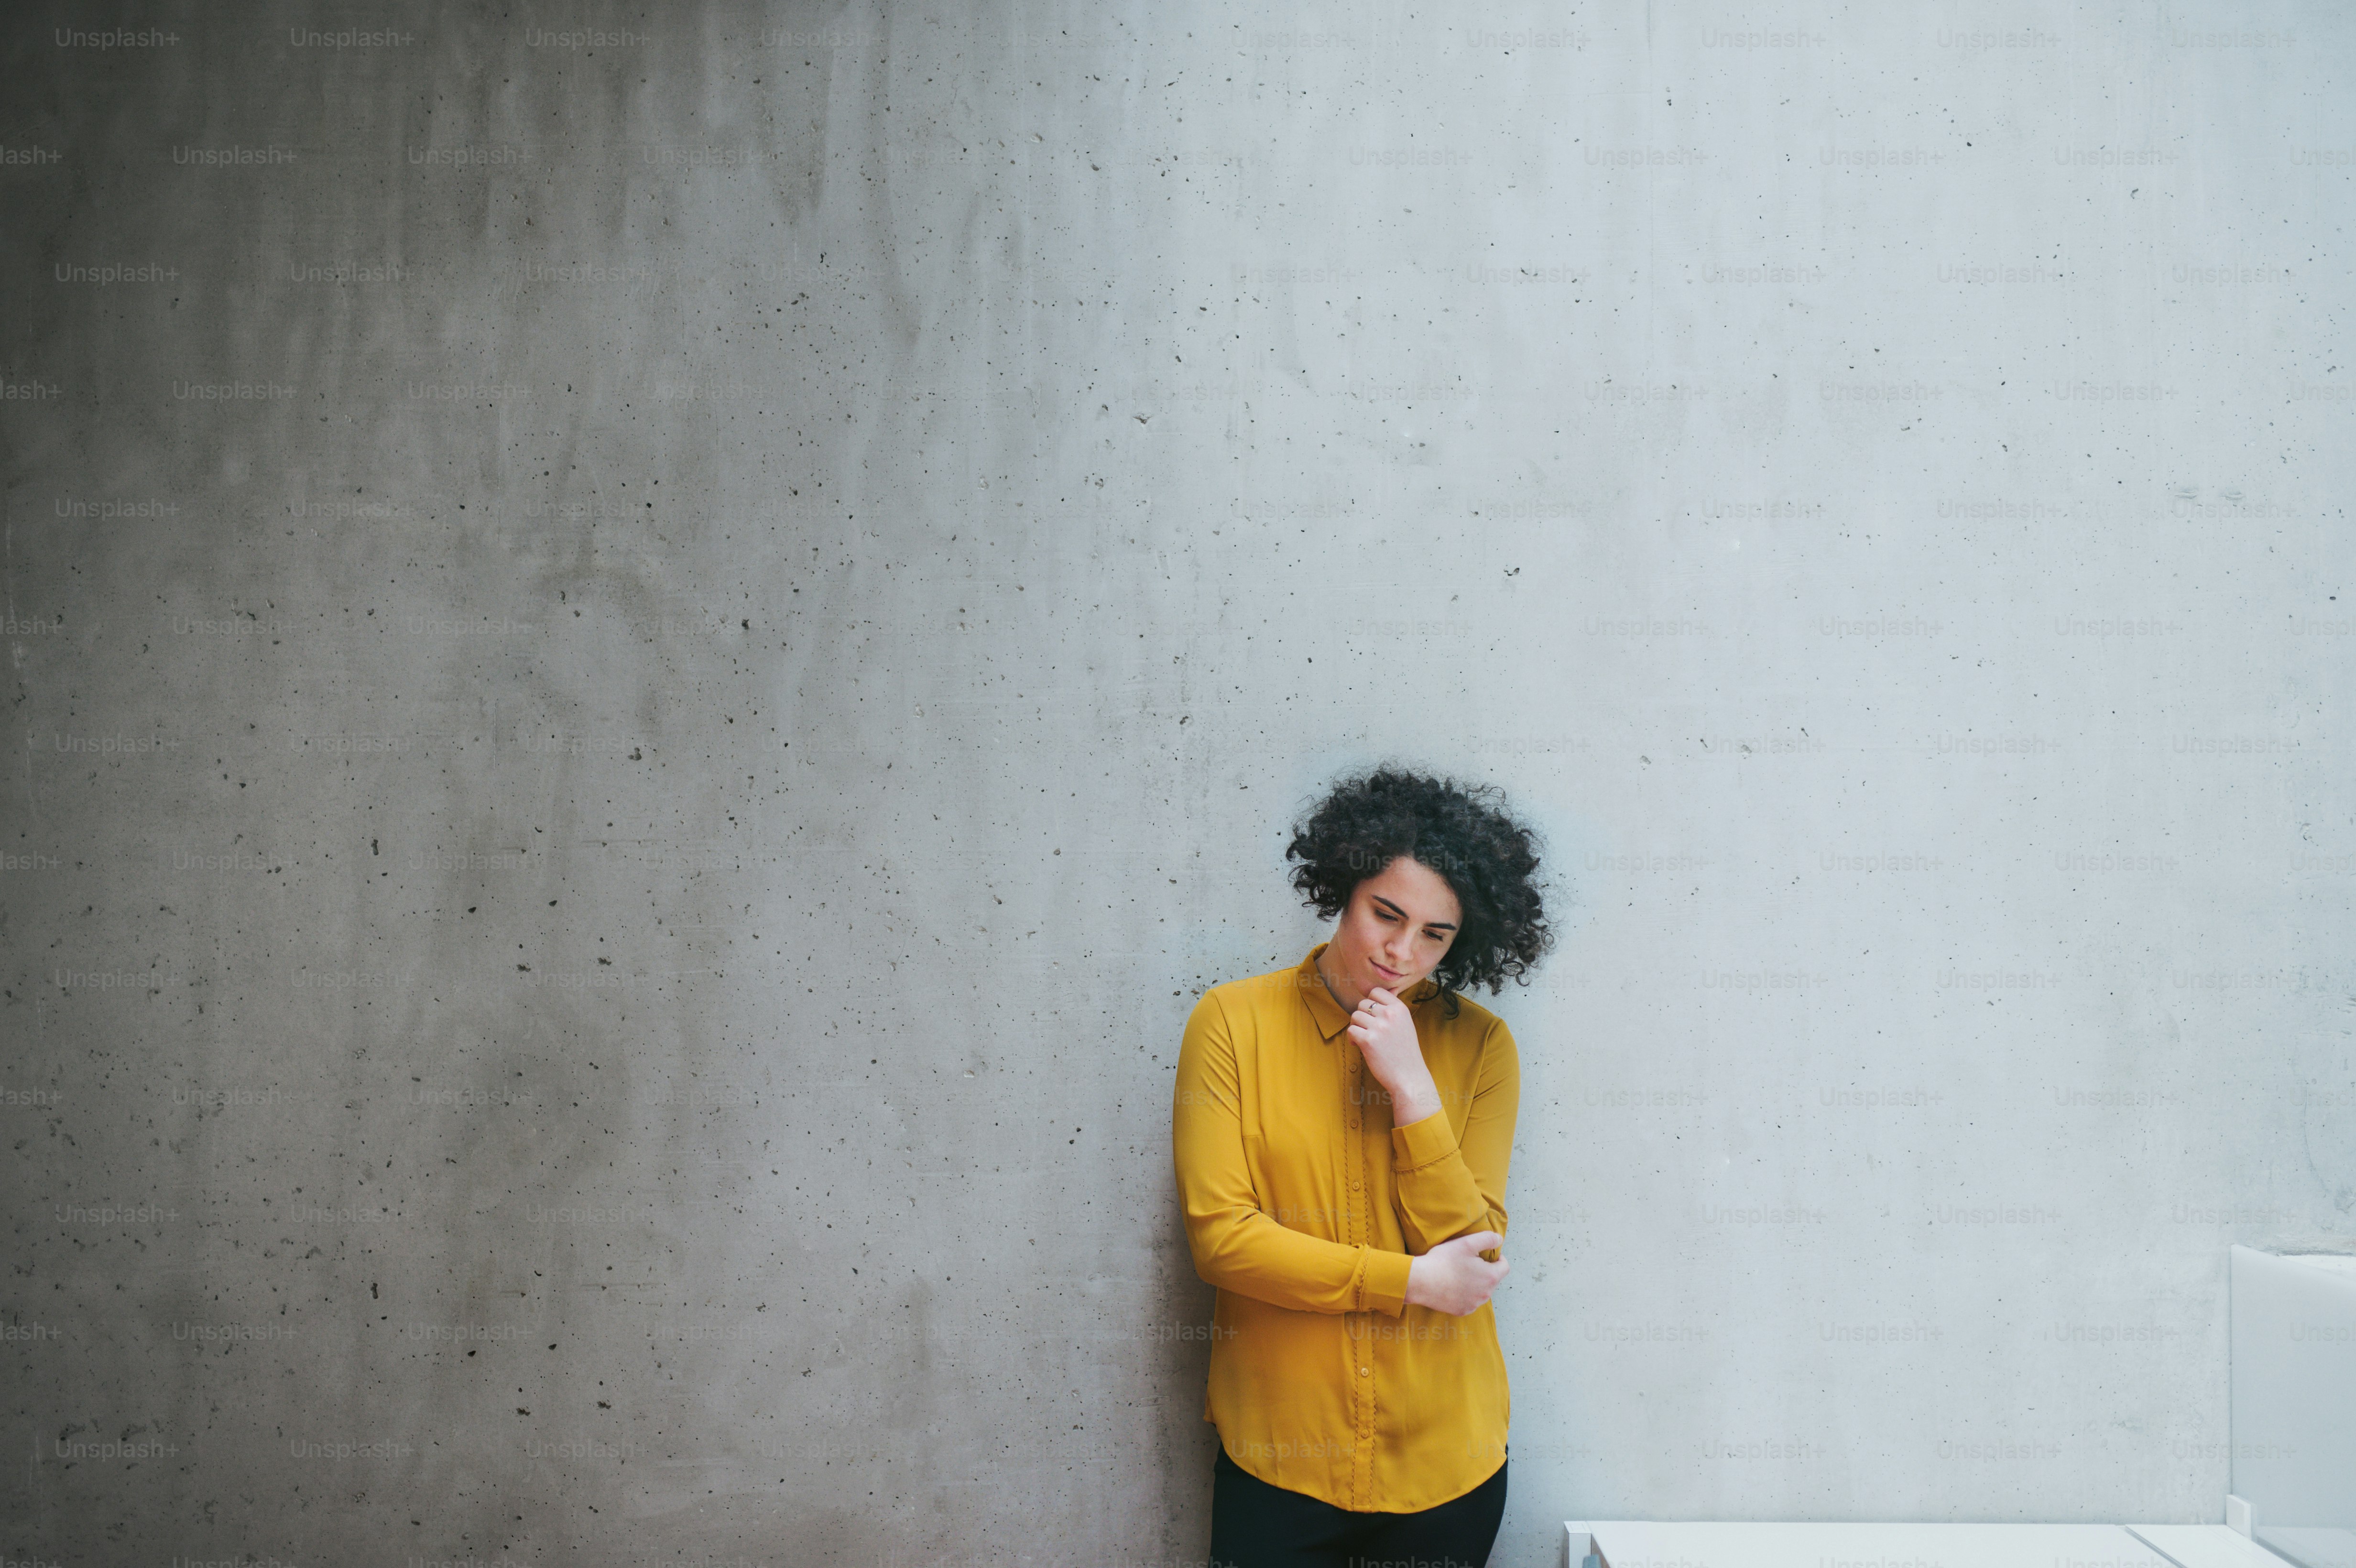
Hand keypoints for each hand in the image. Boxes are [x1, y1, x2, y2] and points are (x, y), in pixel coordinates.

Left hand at [1347, 987, 1440, 1124]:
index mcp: (1400, 1009)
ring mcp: (1378, 1027)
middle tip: (1367, 1029)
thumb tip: (1381, 992)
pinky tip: (1359, 1045)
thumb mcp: (1406, 1024)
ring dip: (1356, 1027)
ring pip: (1354, 1016)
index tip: (1372, 1014)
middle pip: (1362, 1003)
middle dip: (1362, 1016)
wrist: (1409, 1076)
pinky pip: (1351, 1030)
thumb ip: (1393, 1010)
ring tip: (1363, 1038)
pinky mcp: (1368, 1040)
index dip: (1370, 1002)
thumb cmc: (1406, 1052)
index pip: (1376, 991)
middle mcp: (1389, 1015)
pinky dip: (1352, 1038)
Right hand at [1405, 1231, 1508, 1315]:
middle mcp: (1485, 1294)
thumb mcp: (1467, 1243)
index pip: (1505, 1267)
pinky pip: (1470, 1301)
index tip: (1485, 1254)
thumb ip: (1487, 1239)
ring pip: (1481, 1291)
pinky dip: (1465, 1294)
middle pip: (1492, 1279)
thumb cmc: (1444, 1261)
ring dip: (1475, 1283)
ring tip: (1459, 1273)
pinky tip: (1452, 1286)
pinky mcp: (1462, 1311)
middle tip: (1467, 1262)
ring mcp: (1474, 1305)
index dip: (1497, 1258)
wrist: (1421, 1281)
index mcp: (1490, 1277)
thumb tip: (1499, 1239)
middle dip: (1484, 1270)